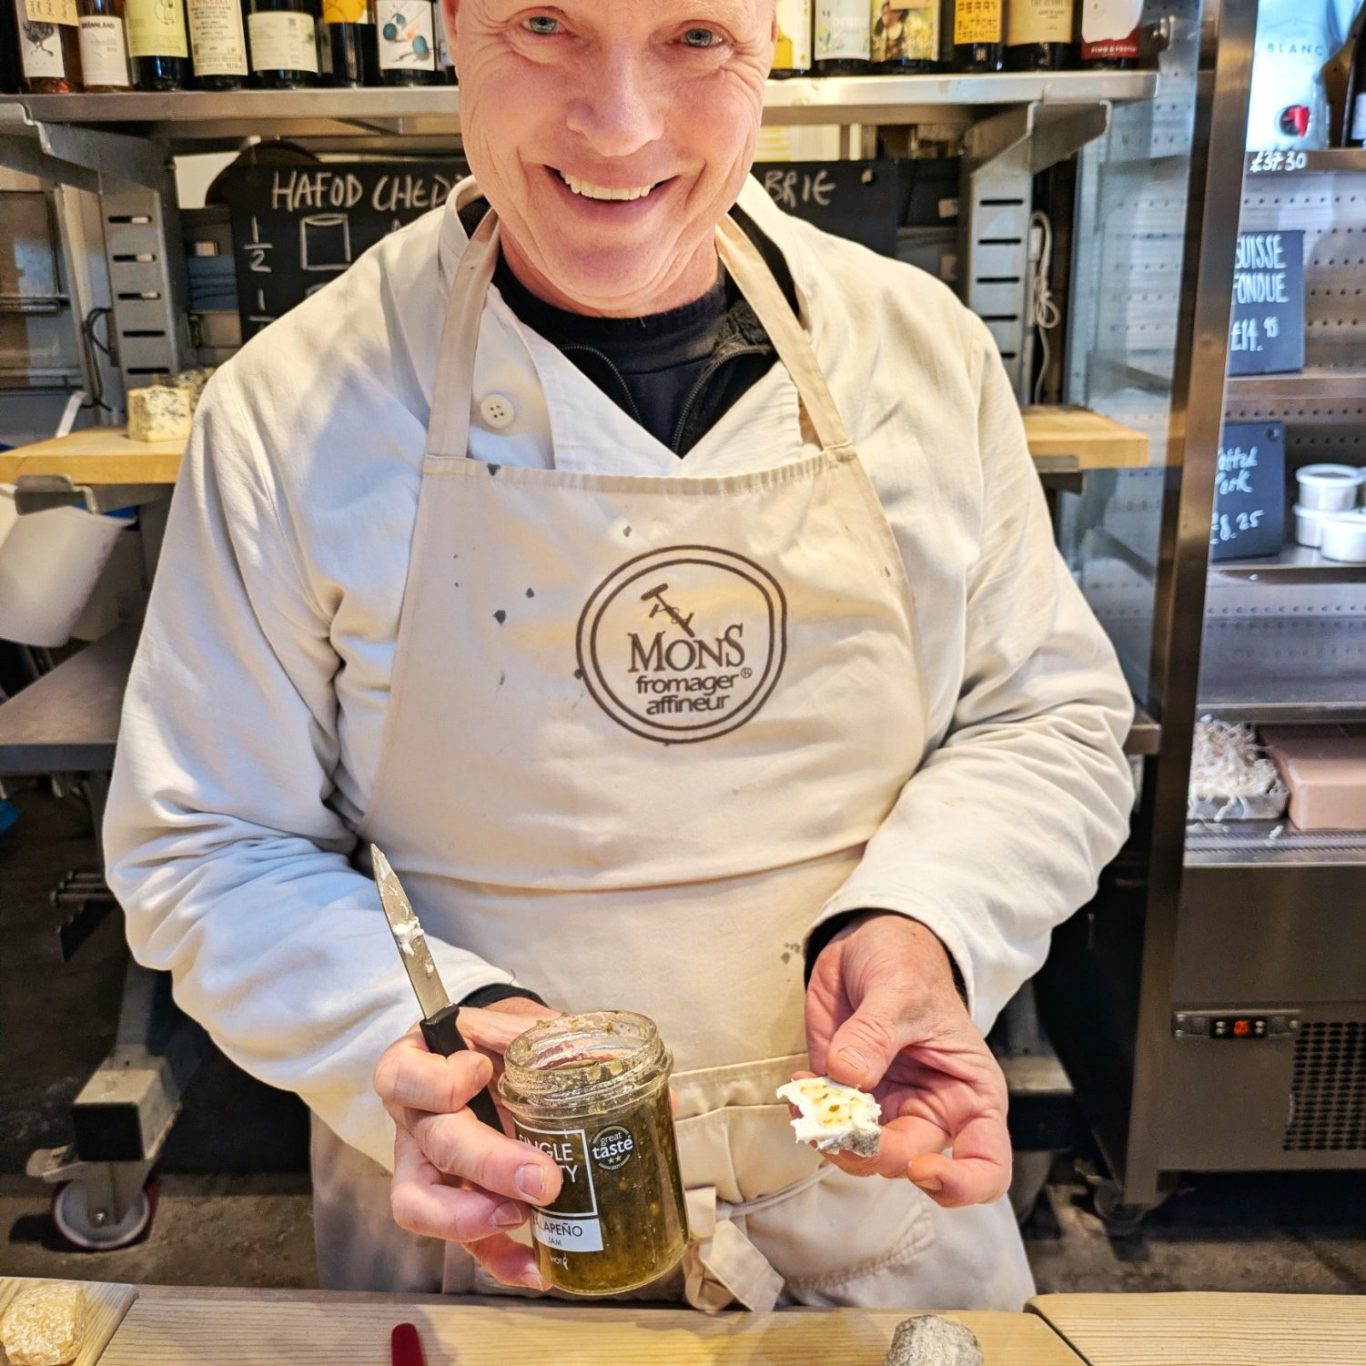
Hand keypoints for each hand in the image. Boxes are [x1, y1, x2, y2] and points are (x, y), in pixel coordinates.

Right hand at [374, 997, 561, 1288]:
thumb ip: (530, 1032)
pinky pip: (465, 1242)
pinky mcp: (458, 1205)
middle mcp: (414, 1119)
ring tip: (523, 1218)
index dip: (438, 1082)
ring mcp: (429, 1167)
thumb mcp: (512, 1019)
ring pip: (420, 1206)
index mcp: (417, 1065)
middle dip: (486, 1164)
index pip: (401, 1077)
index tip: (483, 1070)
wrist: (509, 1060)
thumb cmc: (503, 1038)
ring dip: (471, 1220)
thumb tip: (569, 1052)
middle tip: (540, 1176)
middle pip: (432, 1146)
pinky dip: (499, 1260)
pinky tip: (535, 1267)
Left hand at [802, 913, 1010, 1208]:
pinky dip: (810, 1117)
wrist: (869, 943)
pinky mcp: (847, 1098)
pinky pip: (829, 1126)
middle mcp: (932, 1111)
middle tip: (834, 1124)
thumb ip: (876, 1033)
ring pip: (862, 1154)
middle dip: (869, 1152)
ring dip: (831, 1137)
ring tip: (807, 1099)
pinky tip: (800, 1087)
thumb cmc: (908, 965)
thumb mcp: (900, 990)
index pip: (987, 1166)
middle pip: (908, 1162)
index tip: (921, 1169)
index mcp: (971, 1094)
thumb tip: (848, 1076)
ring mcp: (887, 1108)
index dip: (959, 1184)